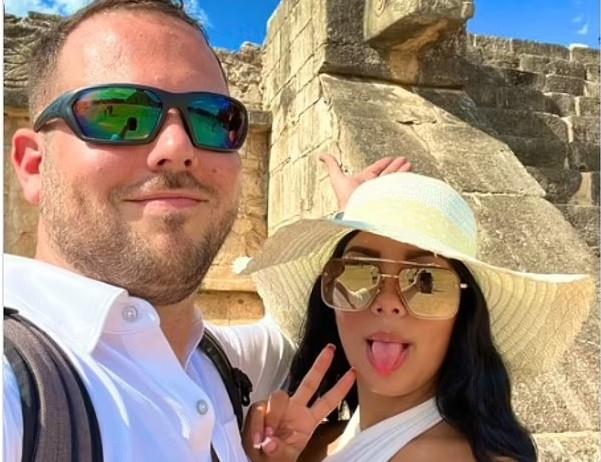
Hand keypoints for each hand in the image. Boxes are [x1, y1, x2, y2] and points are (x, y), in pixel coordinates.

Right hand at [243, 345, 355, 460]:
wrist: (256, 461)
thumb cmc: (273, 459)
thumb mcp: (283, 458)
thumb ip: (279, 451)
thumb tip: (270, 443)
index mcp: (307, 421)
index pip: (327, 401)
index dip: (341, 388)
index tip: (354, 373)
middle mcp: (295, 409)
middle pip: (310, 383)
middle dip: (320, 366)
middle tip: (331, 349)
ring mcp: (277, 408)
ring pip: (279, 396)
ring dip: (274, 415)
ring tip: (268, 436)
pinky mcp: (260, 411)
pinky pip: (259, 409)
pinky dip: (257, 423)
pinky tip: (258, 437)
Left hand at [319, 154, 411, 209]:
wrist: (357, 213)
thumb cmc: (345, 198)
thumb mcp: (337, 177)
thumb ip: (331, 165)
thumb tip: (321, 155)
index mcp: (364, 181)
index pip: (375, 169)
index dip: (384, 163)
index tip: (391, 158)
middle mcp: (374, 187)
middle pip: (387, 174)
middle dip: (396, 166)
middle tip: (404, 159)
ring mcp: (382, 193)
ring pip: (394, 180)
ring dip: (402, 171)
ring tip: (409, 164)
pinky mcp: (388, 199)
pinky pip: (398, 188)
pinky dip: (404, 180)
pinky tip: (410, 174)